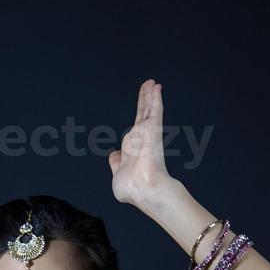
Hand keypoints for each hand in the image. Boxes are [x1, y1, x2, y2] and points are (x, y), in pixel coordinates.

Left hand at [108, 78, 172, 207]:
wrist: (141, 187)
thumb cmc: (130, 187)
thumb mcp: (117, 174)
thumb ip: (116, 162)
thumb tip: (114, 155)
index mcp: (133, 149)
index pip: (135, 129)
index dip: (138, 120)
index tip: (140, 113)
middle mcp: (141, 139)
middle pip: (143, 114)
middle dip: (145, 100)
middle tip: (148, 87)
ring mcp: (148, 132)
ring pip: (148, 108)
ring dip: (150, 94)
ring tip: (151, 82)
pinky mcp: (153, 127)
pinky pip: (155, 108)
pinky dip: (155, 97)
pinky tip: (156, 86)